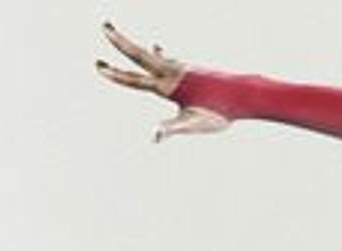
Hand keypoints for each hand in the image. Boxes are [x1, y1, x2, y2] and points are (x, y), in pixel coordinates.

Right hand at [93, 21, 229, 142]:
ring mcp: (180, 68)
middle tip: (104, 25)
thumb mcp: (193, 123)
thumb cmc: (220, 111)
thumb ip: (172, 128)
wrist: (244, 94)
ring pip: (150, 55)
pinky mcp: (189, 70)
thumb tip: (155, 135)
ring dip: (133, 47)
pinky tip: (157, 48)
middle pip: (139, 54)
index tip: (98, 64)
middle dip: (120, 41)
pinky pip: (166, 59)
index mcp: (168, 84)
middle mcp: (172, 71)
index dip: (114, 74)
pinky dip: (157, 54)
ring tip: (116, 36)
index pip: (134, 79)